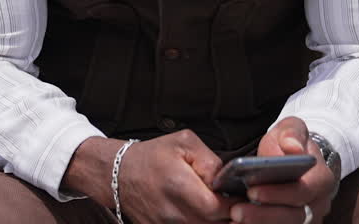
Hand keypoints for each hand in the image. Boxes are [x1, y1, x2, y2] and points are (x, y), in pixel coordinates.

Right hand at [118, 129, 242, 223]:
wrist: (119, 173)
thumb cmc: (151, 157)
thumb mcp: (184, 143)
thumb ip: (211, 161)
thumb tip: (226, 180)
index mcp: (179, 186)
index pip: (218, 208)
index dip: (233, 205)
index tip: (238, 196)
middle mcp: (172, 212)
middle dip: (227, 215)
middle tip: (231, 202)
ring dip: (213, 220)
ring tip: (214, 206)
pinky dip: (198, 223)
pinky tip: (199, 212)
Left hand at [230, 117, 339, 223]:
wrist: (294, 158)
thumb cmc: (290, 144)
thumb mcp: (291, 129)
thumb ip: (292, 134)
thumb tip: (293, 148)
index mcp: (321, 179)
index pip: (303, 191)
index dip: (278, 193)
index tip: (252, 190)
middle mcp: (318, 203)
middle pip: (294, 216)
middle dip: (263, 214)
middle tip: (236, 210)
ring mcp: (307, 217)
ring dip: (259, 223)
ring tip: (235, 216)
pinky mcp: (292, 222)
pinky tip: (240, 222)